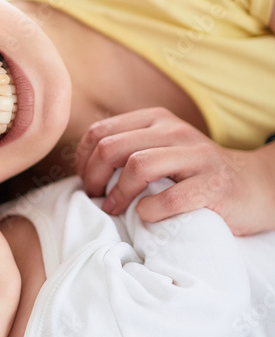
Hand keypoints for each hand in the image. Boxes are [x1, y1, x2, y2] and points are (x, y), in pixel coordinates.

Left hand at [74, 106, 274, 234]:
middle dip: (93, 177)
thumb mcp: (161, 149)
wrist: (253, 185)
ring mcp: (196, 157)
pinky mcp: (213, 185)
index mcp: (156, 120)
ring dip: (117, 194)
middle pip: (112, 148)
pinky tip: (147, 216)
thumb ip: (127, 149)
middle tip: (96, 199)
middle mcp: (175, 132)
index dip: (83, 161)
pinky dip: (150, 211)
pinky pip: (169, 198)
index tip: (86, 182)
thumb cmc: (194, 175)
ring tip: (115, 209)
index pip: (100, 132)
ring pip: (138, 166)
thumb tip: (82, 168)